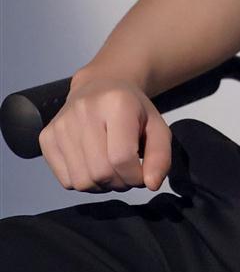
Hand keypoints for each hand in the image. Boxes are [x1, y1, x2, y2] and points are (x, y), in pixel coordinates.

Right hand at [38, 75, 172, 192]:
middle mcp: (84, 110)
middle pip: (101, 173)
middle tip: (126, 171)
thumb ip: (161, 156)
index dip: (136, 177)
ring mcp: (61, 124)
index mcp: (116, 103)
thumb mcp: (157, 127)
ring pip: (82, 181)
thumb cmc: (131, 109)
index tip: (141, 173)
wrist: (99, 86)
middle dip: (120, 182)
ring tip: (110, 167)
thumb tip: (151, 184)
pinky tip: (92, 164)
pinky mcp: (46, 138)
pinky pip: (66, 180)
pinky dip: (83, 181)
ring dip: (101, 185)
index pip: (122, 158)